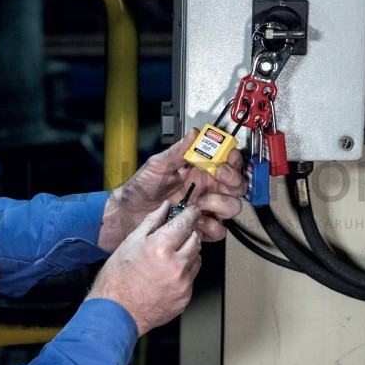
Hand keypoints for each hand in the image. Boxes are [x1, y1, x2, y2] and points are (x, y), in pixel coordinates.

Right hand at [87, 202, 202, 336]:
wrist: (115, 312)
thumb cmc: (117, 280)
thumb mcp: (130, 243)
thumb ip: (152, 222)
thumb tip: (164, 208)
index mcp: (161, 248)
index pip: (186, 223)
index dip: (190, 214)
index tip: (191, 212)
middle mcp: (175, 266)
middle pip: (195, 240)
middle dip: (187, 234)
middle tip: (175, 236)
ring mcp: (182, 284)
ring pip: (196, 259)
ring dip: (187, 254)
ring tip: (167, 259)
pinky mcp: (184, 298)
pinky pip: (191, 278)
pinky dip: (183, 273)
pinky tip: (166, 276)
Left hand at [98, 128, 245, 250]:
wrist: (127, 214)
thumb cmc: (140, 188)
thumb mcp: (158, 164)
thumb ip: (178, 151)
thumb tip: (194, 134)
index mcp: (199, 170)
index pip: (228, 162)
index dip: (232, 160)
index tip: (223, 161)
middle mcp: (206, 188)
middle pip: (237, 185)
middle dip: (232, 181)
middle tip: (218, 178)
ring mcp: (204, 208)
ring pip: (232, 207)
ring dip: (221, 204)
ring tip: (201, 201)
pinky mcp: (200, 227)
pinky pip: (218, 230)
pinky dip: (211, 226)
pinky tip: (197, 220)